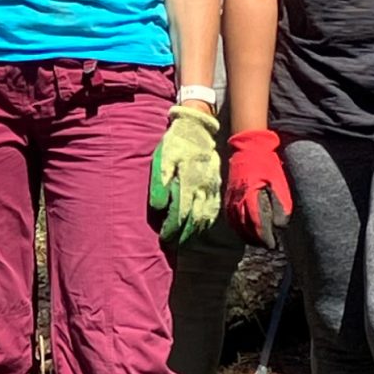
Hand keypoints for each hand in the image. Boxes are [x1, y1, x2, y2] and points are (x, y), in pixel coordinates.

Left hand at [148, 101, 222, 243]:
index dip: (172, 228)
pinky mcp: (216, 184)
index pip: (180, 213)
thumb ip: (161, 182)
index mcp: (188, 182)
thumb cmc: (176, 143)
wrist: (197, 128)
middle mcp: (202, 187)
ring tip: (186, 240)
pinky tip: (201, 226)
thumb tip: (158, 207)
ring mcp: (211, 186)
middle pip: (195, 219)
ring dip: (196, 230)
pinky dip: (208, 220)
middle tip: (174, 244)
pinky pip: (214, 207)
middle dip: (184, 234)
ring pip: (206, 216)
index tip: (164, 236)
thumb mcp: (163, 158)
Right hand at [225, 128, 293, 248]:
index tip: (272, 245)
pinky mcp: (228, 196)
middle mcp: (238, 199)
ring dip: (246, 235)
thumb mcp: (278, 181)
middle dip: (256, 239)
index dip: (264, 236)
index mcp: (251, 195)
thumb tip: (281, 224)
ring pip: (236, 224)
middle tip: (266, 246)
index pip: (257, 222)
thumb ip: (281, 202)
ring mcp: (231, 198)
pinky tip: (244, 232)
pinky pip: (230, 217)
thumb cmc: (266, 164)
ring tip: (256, 242)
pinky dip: (237, 228)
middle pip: (245, 226)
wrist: (248, 148)